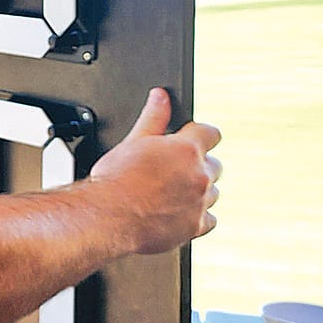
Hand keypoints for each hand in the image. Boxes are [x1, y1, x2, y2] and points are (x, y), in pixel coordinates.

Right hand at [85, 88, 221, 256]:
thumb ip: (153, 116)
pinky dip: (198, 215)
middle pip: (214, 164)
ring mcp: (200, 203)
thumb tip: (161, 96)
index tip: (189, 139)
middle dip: (198, 164)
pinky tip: (178, 212)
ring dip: (199, 189)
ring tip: (172, 192)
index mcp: (186, 150)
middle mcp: (199, 176)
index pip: (211, 133)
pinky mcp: (196, 226)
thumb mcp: (132, 141)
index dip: (199, 134)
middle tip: (173, 169)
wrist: (107, 218)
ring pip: (213, 192)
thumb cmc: (116, 181)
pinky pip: (210, 219)